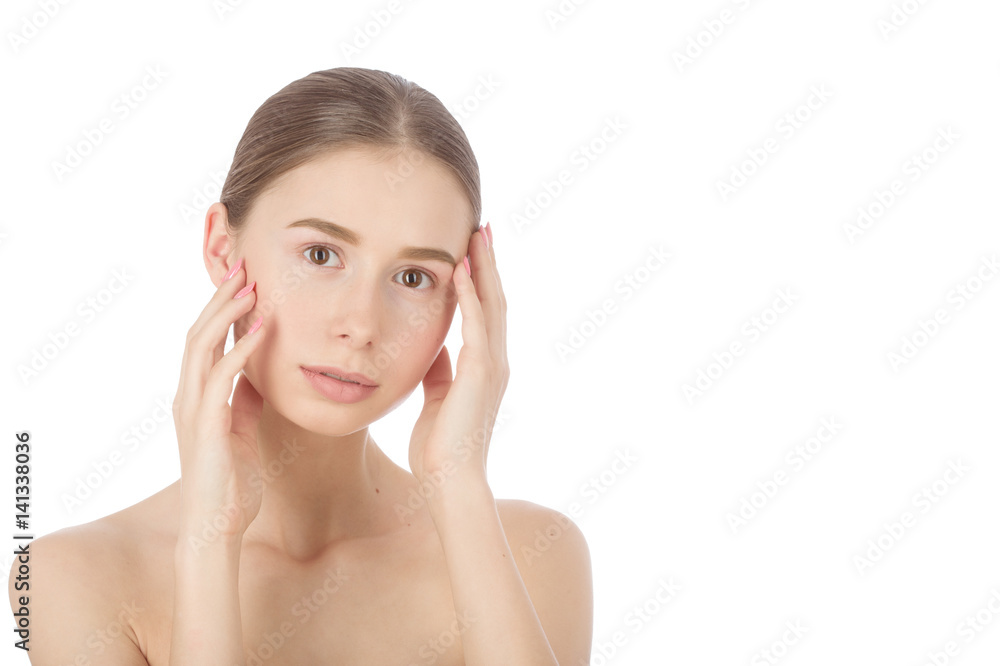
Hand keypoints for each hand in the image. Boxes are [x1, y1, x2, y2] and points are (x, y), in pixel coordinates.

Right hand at [172, 258, 266, 541]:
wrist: (218, 527)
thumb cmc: (232, 484)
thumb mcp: (242, 432)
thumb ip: (244, 402)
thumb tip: (257, 376)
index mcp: (195, 397)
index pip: (204, 342)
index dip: (220, 310)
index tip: (243, 281)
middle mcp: (188, 397)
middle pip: (198, 333)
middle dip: (221, 298)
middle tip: (243, 267)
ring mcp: (193, 409)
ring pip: (203, 346)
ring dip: (228, 313)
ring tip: (252, 286)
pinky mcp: (208, 424)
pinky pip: (224, 376)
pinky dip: (243, 348)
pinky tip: (264, 328)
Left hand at [408, 223, 507, 490]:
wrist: (450, 481)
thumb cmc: (440, 448)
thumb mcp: (436, 399)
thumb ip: (440, 372)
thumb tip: (434, 349)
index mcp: (485, 367)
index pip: (486, 312)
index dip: (481, 280)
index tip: (473, 249)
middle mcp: (495, 361)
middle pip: (496, 300)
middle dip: (488, 263)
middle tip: (483, 228)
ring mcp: (492, 366)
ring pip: (493, 305)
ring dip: (484, 268)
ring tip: (478, 235)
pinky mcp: (480, 373)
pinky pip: (477, 325)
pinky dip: (471, 295)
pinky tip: (461, 269)